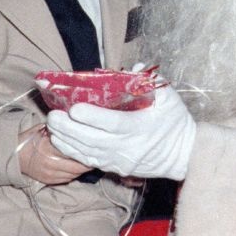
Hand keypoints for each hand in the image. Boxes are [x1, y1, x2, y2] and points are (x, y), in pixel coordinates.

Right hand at [17, 124, 91, 185]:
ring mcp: (50, 174)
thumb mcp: (40, 130)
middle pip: (77, 168)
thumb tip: (73, 125)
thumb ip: (56, 130)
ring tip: (89, 162)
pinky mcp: (49, 181)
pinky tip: (78, 168)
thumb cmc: (27, 141)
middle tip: (96, 157)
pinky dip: (74, 174)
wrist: (13, 157)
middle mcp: (51, 164)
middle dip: (88, 164)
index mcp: (49, 149)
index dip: (86, 153)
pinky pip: (67, 179)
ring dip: (82, 170)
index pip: (73, 153)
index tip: (95, 149)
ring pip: (74, 175)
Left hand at [46, 83, 196, 179]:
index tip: (74, 108)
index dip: (91, 117)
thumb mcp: (169, 98)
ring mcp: (119, 160)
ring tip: (51, 126)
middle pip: (92, 140)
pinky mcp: (115, 168)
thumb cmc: (175, 123)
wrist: (184, 156)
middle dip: (69, 129)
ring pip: (87, 152)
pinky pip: (89, 161)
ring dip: (66, 140)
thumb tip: (135, 67)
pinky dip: (72, 152)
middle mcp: (127, 147)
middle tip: (53, 115)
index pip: (112, 123)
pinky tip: (60, 141)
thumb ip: (151, 82)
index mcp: (140, 128)